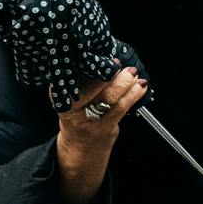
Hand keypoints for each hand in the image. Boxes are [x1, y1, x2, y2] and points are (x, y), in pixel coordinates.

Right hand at [53, 67, 146, 203]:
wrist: (81, 146)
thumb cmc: (77, 115)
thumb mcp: (69, 98)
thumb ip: (80, 81)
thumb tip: (103, 57)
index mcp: (62, 99)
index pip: (73, 82)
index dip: (88, 69)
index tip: (99, 58)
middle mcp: (75, 111)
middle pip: (91, 90)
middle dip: (107, 75)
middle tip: (116, 63)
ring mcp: (91, 120)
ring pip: (109, 99)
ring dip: (124, 83)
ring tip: (132, 73)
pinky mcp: (107, 127)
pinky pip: (122, 108)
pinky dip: (133, 94)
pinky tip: (140, 86)